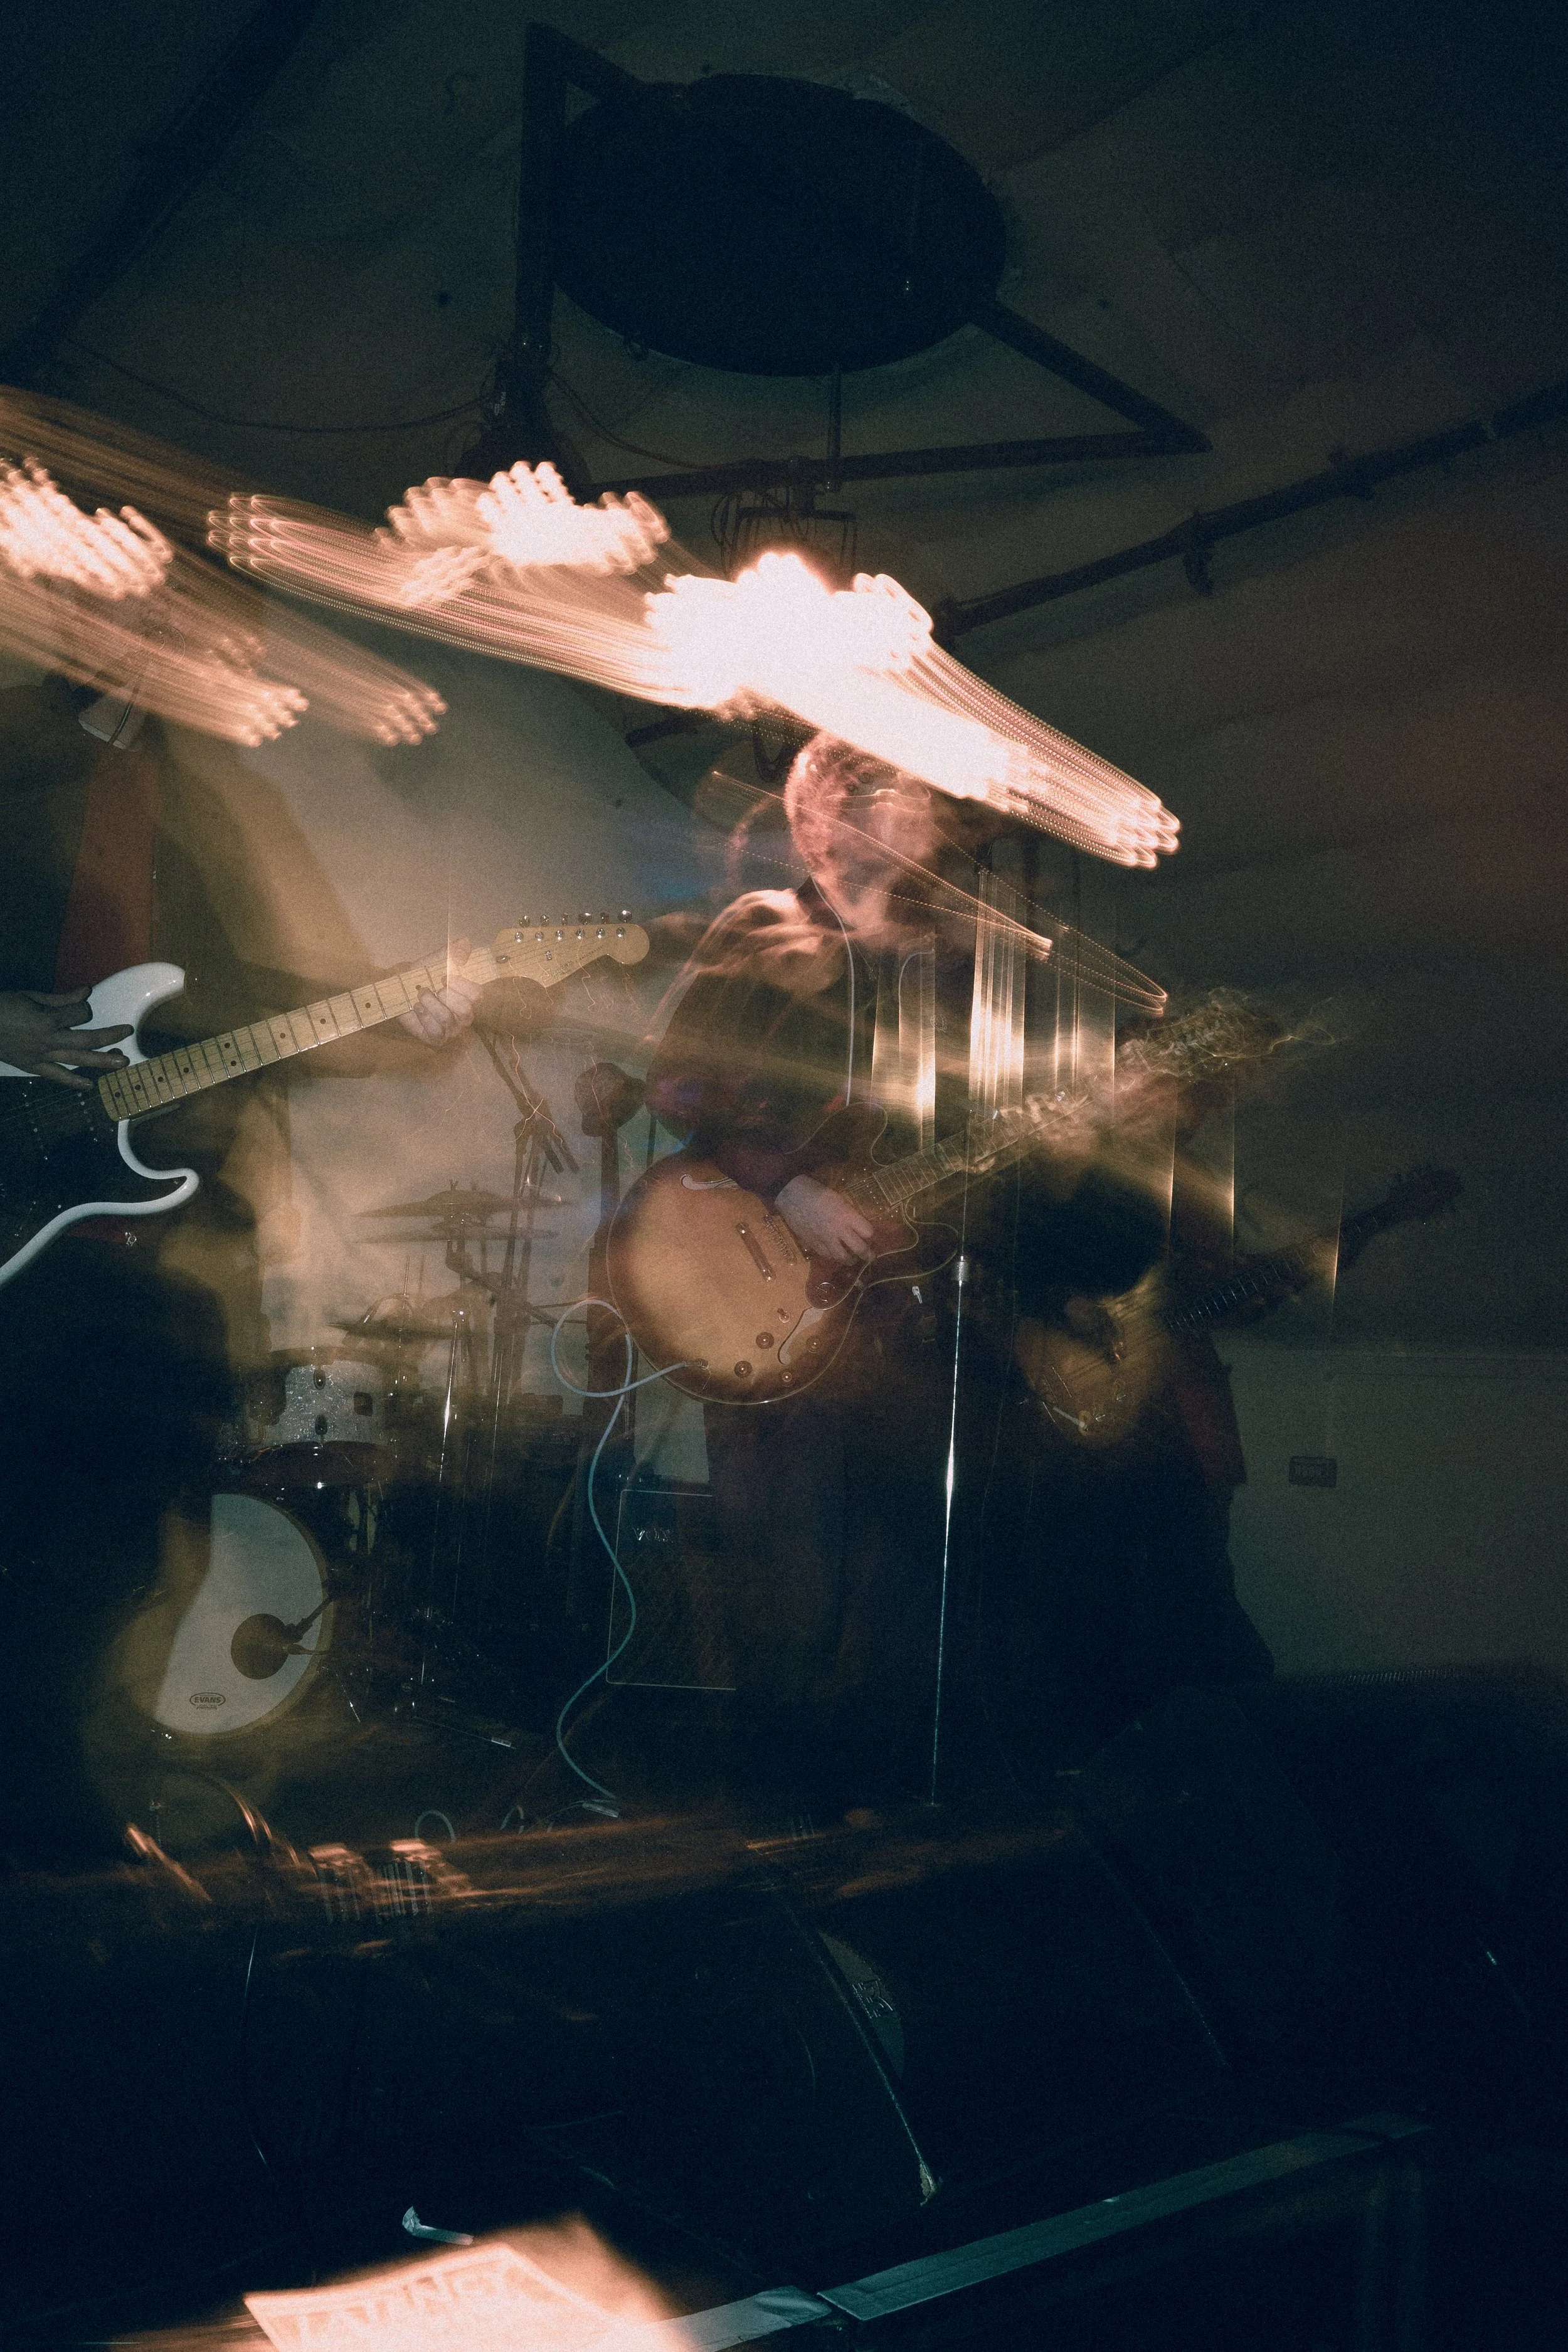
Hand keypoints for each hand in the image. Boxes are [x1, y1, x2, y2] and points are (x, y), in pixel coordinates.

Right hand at [0, 989, 131, 1089]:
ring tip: (122, 1062)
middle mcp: (48, 1040)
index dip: (84, 1008)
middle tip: (128, 1031)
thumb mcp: (32, 996)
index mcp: (47, 1019)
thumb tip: (88, 991)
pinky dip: (74, 1082)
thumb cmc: (2, 1007)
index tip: (81, 1005)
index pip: (79, 1014)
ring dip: (102, 1061)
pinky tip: (89, 1086)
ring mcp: (41, 1056)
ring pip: (78, 1060)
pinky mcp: (33, 1067)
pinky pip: (57, 1076)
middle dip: (110, 1035)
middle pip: (88, 1039)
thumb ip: (62, 998)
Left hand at [398, 938, 478, 1046]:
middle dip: (446, 997)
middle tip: (434, 988)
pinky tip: (416, 1008)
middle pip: (466, 1011)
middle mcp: (463, 1015)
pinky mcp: (436, 1038)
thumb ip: (450, 953)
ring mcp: (450, 1029)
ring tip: (420, 995)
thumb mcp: (433, 961)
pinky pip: (435, 1032)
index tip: (447, 977)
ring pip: (448, 1020)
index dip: (463, 986)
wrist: (396, 989)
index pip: (477, 995)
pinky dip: (424, 1017)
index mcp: (468, 997)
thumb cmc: (420, 976)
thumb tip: (465, 942)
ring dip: (431, 1004)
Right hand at [775, 1173, 874, 1265]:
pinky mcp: (813, 1244)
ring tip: (852, 1260)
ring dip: (850, 1260)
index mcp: (847, 1215)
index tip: (869, 1234)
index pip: (867, 1231)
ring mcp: (825, 1239)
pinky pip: (826, 1255)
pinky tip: (835, 1255)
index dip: (870, 1233)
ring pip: (842, 1257)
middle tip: (871, 1257)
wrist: (791, 1195)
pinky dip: (833, 1257)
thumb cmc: (816, 1192)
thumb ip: (848, 1213)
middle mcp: (838, 1230)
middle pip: (859, 1248)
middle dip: (867, 1254)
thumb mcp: (838, 1198)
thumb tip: (856, 1225)